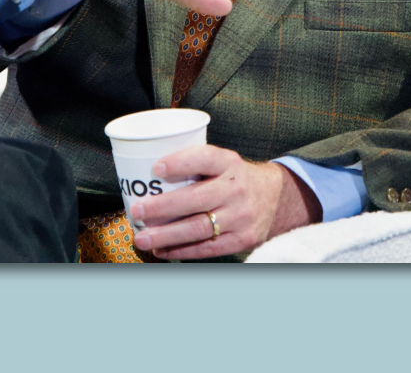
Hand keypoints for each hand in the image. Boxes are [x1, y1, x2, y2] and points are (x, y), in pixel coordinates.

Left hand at [128, 145, 319, 258]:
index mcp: (228, 163)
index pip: (204, 158)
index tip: (155, 168)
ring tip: (142, 238)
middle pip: (196, 199)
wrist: (274, 197)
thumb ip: (192, 165)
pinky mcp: (243, 239)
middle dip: (163, 207)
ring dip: (166, 235)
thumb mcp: (220, 161)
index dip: (179, 162)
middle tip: (137, 210)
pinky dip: (181, 251)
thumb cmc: (230, 177)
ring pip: (199, 228)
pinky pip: (208, 248)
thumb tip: (142, 175)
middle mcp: (236, 188)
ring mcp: (241, 216)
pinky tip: (161, 250)